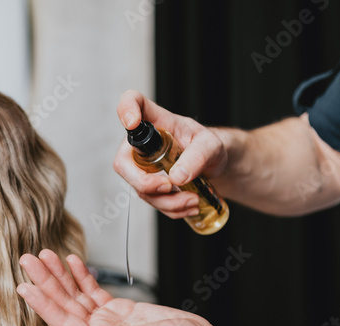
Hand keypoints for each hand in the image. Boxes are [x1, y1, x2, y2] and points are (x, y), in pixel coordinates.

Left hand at [18, 251, 232, 325]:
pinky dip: (81, 276)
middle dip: (46, 282)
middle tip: (27, 259)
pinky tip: (71, 261)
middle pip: (65, 304)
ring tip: (44, 255)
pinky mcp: (121, 310)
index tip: (25, 287)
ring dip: (60, 275)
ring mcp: (108, 321)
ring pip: (77, 295)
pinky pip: (94, 291)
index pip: (63, 322)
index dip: (43, 305)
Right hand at [113, 90, 227, 219]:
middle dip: (143, 182)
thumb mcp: (211, 146)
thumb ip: (197, 156)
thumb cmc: (211, 147)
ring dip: (167, 201)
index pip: (132, 102)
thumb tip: (177, 177)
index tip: (133, 122)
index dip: (126, 109)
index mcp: (156, 121)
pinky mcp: (150, 187)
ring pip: (140, 190)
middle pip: (123, 163)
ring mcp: (143, 167)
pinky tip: (190, 205)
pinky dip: (172, 208)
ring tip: (194, 200)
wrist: (216, 167)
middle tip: (169, 187)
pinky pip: (153, 202)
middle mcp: (143, 144)